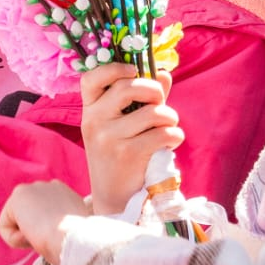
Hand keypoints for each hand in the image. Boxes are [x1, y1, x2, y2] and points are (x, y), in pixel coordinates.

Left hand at [0, 180, 92, 264]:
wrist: (73, 237)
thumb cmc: (77, 241)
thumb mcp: (71, 228)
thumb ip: (59, 222)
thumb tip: (47, 231)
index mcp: (64, 193)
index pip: (42, 214)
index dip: (46, 231)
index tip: (56, 237)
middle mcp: (47, 185)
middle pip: (27, 216)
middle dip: (33, 230)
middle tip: (49, 238)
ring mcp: (32, 188)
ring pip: (16, 222)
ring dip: (25, 235)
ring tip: (42, 237)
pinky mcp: (17, 197)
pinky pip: (5, 227)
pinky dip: (14, 239)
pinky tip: (31, 237)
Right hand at [80, 63, 179, 216]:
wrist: (114, 197)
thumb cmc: (122, 153)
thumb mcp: (123, 124)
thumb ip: (142, 98)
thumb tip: (164, 73)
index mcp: (90, 109)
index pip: (91, 78)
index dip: (113, 67)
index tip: (133, 71)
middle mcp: (94, 120)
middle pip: (130, 87)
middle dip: (155, 92)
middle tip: (160, 104)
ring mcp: (109, 138)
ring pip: (154, 112)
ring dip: (170, 118)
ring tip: (167, 128)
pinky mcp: (128, 154)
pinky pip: (163, 132)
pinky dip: (175, 136)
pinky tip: (171, 143)